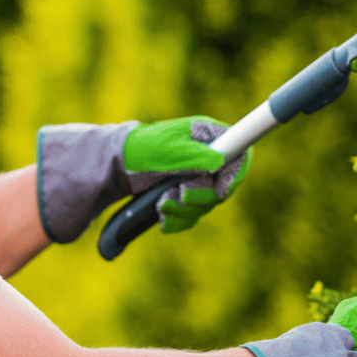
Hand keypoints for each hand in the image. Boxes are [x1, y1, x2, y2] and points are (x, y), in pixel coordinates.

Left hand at [36, 116, 251, 242]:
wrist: (115, 167)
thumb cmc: (140, 150)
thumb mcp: (167, 150)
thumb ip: (195, 155)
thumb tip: (222, 161)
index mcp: (207, 137)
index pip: (240, 154)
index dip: (235, 174)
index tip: (221, 190)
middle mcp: (207, 157)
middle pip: (223, 187)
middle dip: (198, 197)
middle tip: (177, 196)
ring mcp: (197, 177)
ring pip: (206, 205)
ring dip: (183, 210)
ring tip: (161, 205)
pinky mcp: (184, 195)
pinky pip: (191, 216)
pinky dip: (176, 219)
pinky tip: (161, 215)